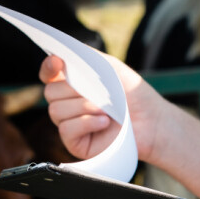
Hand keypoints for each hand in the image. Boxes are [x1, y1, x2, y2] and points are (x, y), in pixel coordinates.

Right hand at [38, 54, 167, 162]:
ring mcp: (70, 124)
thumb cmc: (133, 94)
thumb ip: (86, 58)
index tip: (57, 62)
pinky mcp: (75, 143)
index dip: (48, 67)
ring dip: (83, 107)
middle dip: (73, 90)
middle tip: (97, 93)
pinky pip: (67, 130)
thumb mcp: (111, 67)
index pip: (49, 75)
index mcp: (73, 84)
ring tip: (106, 110)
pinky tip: (104, 122)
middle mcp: (68, 104)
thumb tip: (60, 55)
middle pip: (50, 92)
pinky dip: (86, 123)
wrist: (152, 121)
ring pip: (56, 111)